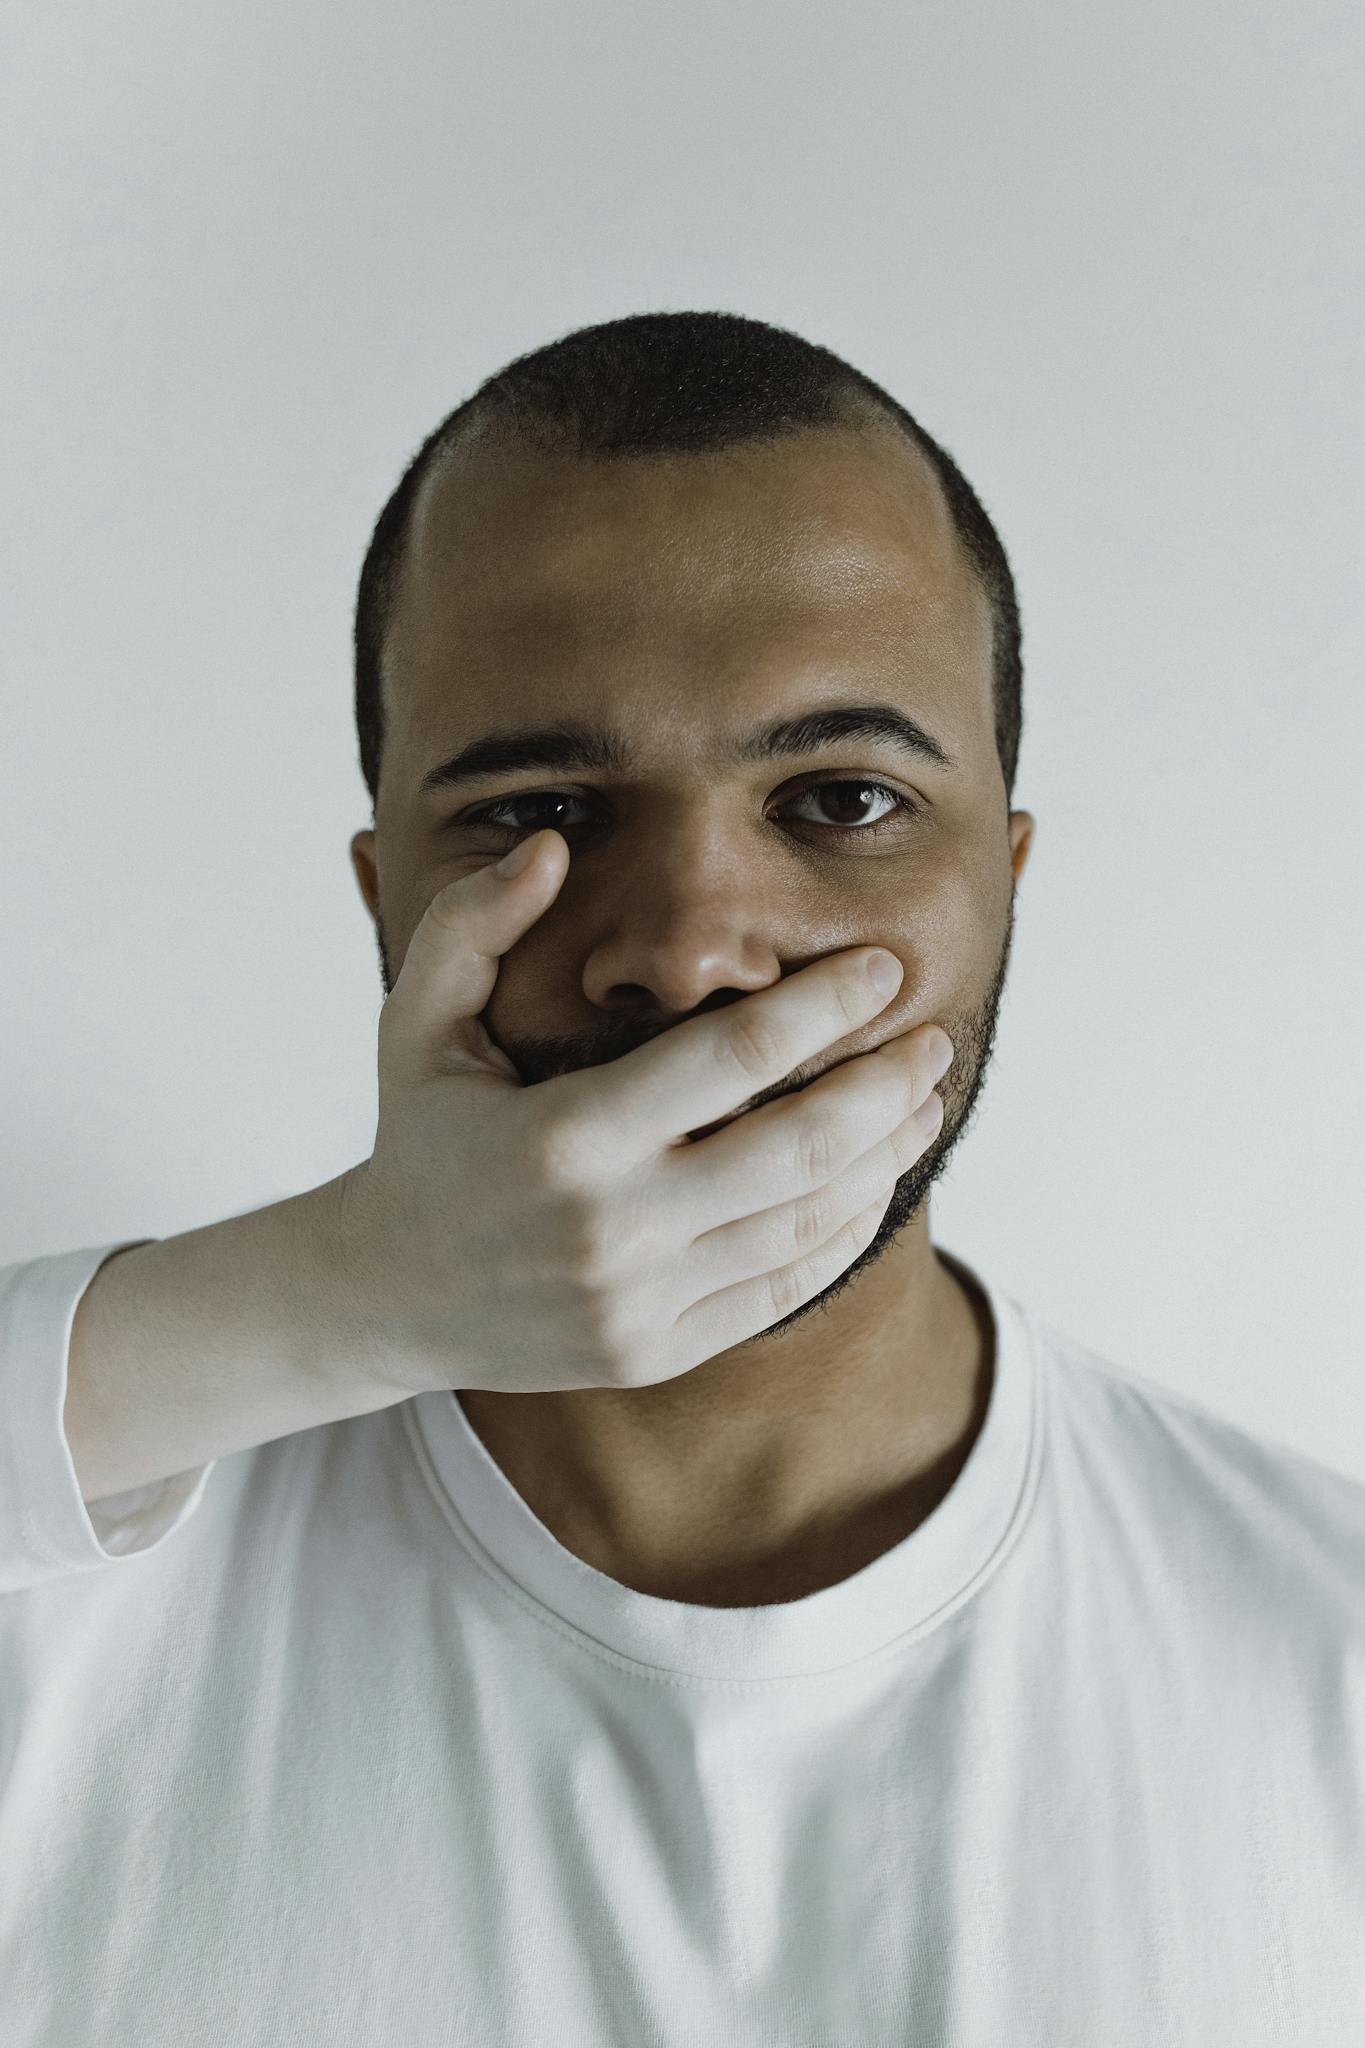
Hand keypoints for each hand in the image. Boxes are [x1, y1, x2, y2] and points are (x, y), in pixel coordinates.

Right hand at [334, 829, 952, 1395]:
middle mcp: (612, 1230)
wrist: (384, 1298)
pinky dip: (844, 1231)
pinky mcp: (657, 1353)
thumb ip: (474, 921)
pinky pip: (783, 1288)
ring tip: (926, 1100)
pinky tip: (874, 1178)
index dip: (826, 1004)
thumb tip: (551, 843)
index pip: (734, 1057)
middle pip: (799, 1148)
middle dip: (884, 1083)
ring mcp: (640, 1302)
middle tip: (930, 1037)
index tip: (883, 966)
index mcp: (563, 1138)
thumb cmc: (420, 1139)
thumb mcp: (417, 1021)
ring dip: (884, 1155)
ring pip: (805, 1223)